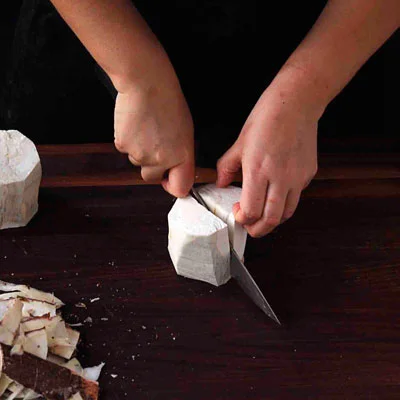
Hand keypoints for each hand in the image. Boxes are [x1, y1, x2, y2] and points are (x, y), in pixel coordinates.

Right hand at [112, 43, 194, 197]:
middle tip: (155, 143)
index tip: (170, 180)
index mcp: (182, 156)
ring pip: (138, 162)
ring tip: (146, 128)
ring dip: (141, 150)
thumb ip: (181, 155)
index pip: (180, 188)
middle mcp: (161, 160)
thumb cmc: (168, 101)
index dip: (174, 186)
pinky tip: (135, 125)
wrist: (146, 83)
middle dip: (153, 166)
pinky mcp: (123, 145)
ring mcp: (140, 155)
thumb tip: (175, 169)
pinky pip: (125, 150)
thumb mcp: (185, 131)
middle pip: (152, 177)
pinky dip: (129, 140)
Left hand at [217, 74, 321, 236]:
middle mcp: (280, 178)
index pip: (252, 211)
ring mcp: (297, 178)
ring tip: (263, 216)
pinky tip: (276, 194)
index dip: (243, 218)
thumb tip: (220, 184)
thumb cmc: (266, 118)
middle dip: (258, 230)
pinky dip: (285, 203)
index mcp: (258, 171)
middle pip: (271, 220)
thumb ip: (227, 167)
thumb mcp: (239, 142)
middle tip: (250, 226)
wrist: (296, 103)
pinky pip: (296, 197)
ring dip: (273, 220)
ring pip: (287, 213)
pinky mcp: (308, 174)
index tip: (237, 213)